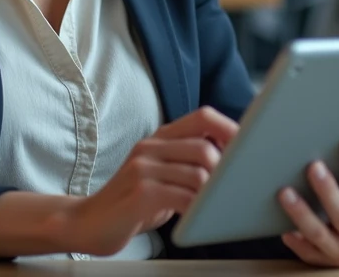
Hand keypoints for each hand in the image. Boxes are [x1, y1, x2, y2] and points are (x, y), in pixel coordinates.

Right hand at [64, 106, 236, 256]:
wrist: (88, 222)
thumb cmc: (132, 202)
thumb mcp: (160, 175)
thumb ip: (186, 164)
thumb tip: (231, 163)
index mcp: (160, 137)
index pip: (202, 117)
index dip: (230, 128)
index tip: (250, 147)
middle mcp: (151, 146)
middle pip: (204, 146)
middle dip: (227, 170)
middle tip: (238, 189)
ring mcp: (143, 168)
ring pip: (198, 173)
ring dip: (215, 194)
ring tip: (221, 207)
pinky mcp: (140, 192)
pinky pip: (183, 197)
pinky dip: (199, 209)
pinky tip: (201, 219)